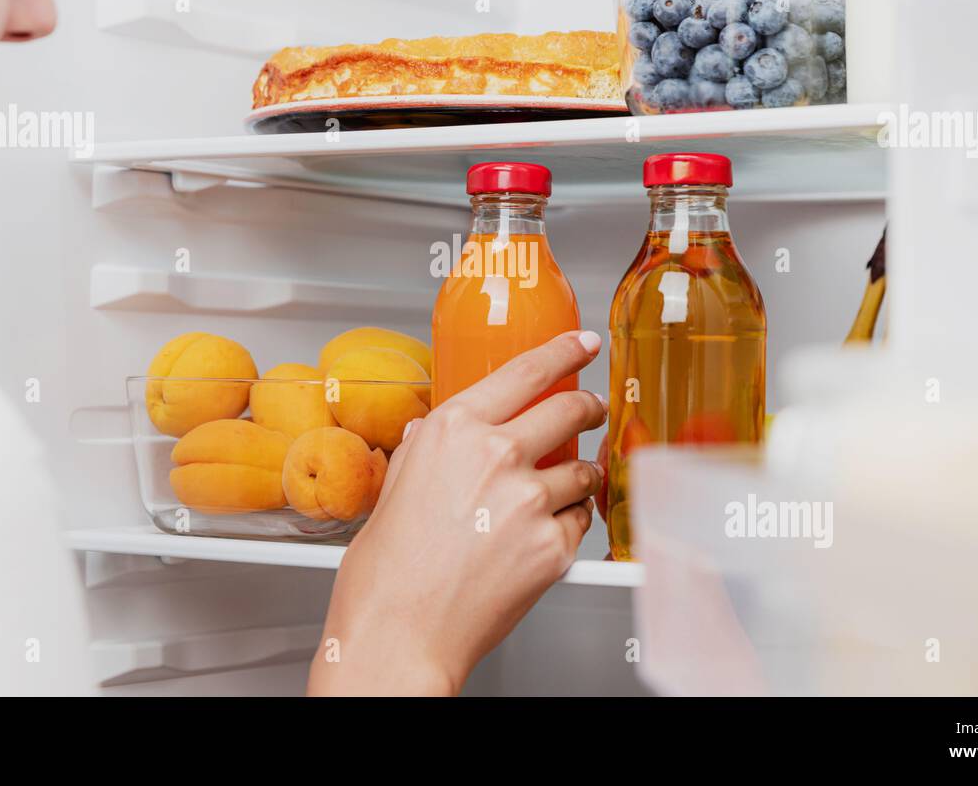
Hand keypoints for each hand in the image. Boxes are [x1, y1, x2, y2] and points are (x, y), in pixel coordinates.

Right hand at [307, 330, 607, 695]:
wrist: (400, 634)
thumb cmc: (386, 572)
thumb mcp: (394, 487)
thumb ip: (425, 451)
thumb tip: (435, 435)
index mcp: (455, 430)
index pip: (527, 371)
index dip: (565, 352)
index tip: (582, 345)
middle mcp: (497, 455)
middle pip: (571, 409)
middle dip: (589, 406)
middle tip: (591, 409)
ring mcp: (531, 500)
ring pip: (583, 469)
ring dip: (578, 474)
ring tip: (556, 491)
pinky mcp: (554, 545)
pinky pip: (580, 520)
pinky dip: (570, 522)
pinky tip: (542, 533)